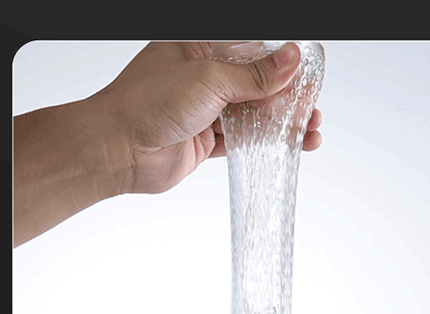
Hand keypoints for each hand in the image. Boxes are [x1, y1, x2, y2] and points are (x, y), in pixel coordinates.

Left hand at [13, 41, 322, 246]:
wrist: (116, 149)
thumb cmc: (147, 103)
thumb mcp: (209, 78)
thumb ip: (254, 75)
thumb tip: (291, 60)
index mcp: (199, 49)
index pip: (251, 55)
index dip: (282, 69)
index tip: (308, 82)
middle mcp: (200, 78)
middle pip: (254, 87)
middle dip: (286, 101)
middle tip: (313, 112)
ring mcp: (201, 111)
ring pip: (250, 116)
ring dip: (280, 125)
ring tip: (310, 133)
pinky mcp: (202, 141)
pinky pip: (238, 140)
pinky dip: (262, 144)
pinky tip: (285, 146)